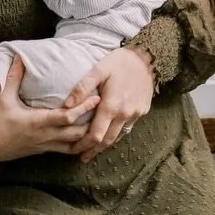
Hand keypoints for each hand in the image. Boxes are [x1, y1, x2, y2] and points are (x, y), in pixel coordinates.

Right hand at [0, 56, 100, 161]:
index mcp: (36, 122)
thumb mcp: (2, 98)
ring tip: (103, 122)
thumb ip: (13, 76)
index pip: (65, 117)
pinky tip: (89, 138)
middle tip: (108, 108)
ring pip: (74, 146)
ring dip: (88, 136)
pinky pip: (66, 151)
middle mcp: (44, 136)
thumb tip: (18, 55)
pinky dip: (79, 145)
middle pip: (76, 133)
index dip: (82, 108)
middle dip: (92, 122)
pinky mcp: (43, 151)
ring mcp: (45, 146)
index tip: (96, 96)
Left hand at [66, 47, 154, 162]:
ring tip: (95, 149)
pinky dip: (118, 133)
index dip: (84, 145)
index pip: (95, 135)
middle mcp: (125, 114)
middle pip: (107, 141)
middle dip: (93, 150)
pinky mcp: (143, 111)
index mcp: (111, 106)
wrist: (147, 57)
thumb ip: (82, 88)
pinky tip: (111, 133)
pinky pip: (128, 127)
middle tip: (83, 157)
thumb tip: (67, 106)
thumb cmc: (120, 62)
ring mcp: (136, 114)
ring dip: (106, 144)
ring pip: (119, 136)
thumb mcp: (99, 70)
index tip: (75, 150)